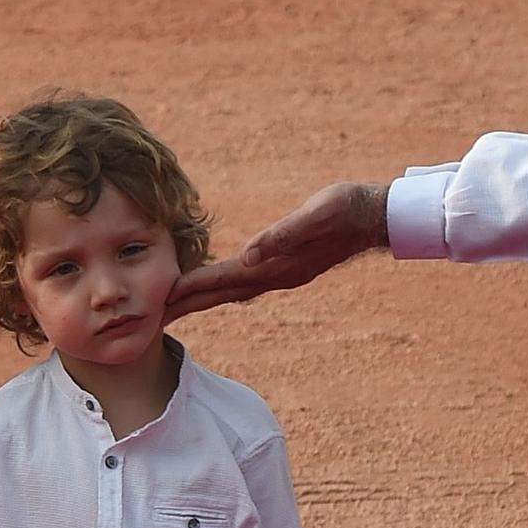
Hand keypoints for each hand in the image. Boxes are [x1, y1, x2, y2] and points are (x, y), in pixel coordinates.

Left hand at [165, 181, 389, 319]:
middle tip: (153, 318)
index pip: (225, 279)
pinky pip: (245, 284)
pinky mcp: (286, 267)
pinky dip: (223, 288)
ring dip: (203, 300)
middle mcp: (277, 276)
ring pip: (232, 292)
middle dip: (189, 305)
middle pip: (223, 294)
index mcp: (278, 266)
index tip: (163, 297)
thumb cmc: (345, 209)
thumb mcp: (316, 215)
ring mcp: (282, 275)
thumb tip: (248, 254)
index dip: (194, 287)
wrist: (374, 216)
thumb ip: (282, 235)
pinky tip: (214, 289)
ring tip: (174, 307)